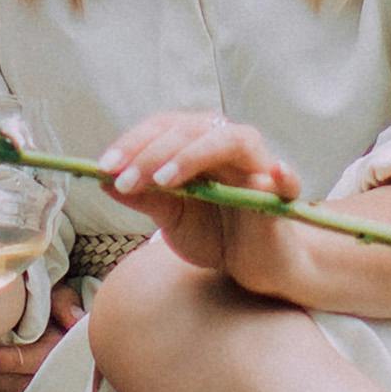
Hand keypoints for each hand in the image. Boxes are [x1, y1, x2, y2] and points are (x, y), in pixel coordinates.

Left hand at [94, 107, 304, 283]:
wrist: (257, 263)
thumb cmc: (216, 232)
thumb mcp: (173, 217)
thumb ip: (145, 198)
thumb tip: (103, 181)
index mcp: (199, 144)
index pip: (164, 127)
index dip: (133, 143)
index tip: (104, 168)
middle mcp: (229, 145)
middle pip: (190, 130)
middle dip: (152, 154)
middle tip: (126, 182)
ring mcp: (259, 166)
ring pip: (231, 141)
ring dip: (195, 155)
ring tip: (166, 180)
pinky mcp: (283, 195)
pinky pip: (287, 180)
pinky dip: (282, 175)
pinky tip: (272, 176)